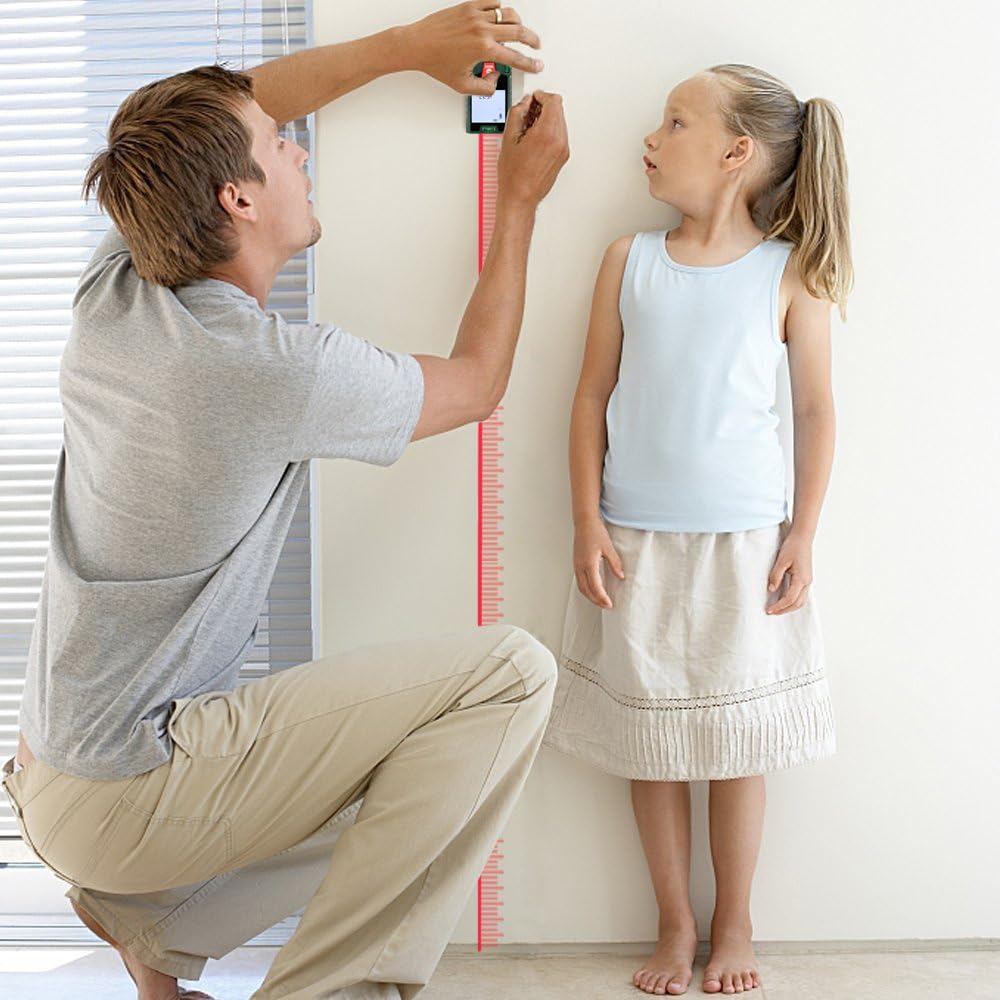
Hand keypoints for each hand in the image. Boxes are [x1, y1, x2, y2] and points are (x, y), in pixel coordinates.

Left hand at [402, 2, 542, 94]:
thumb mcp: (462, 85)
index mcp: (483, 50)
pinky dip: (500, 9)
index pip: (515, 58)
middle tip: (535, 45)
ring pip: (509, 14)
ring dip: (519, 22)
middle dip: (532, 40)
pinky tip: (500, 17)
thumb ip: (485, 88)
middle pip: (519, 31)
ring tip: (520, 29)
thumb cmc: (436, 62)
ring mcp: (476, 15)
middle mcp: (482, 30)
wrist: (418, 45)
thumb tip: (496, 78)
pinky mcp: (469, 5)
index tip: (536, 65)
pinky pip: (493, 2)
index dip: (529, 64)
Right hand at [497, 90, 568, 208]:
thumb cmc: (514, 175)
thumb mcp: (509, 138)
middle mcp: (559, 141)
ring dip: (547, 119)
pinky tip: (535, 138)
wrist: (521, 196)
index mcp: (547, 134)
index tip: (533, 99)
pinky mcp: (563, 156)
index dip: (541, 96)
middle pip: (558, 110)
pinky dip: (550, 130)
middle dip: (544, 107)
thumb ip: (517, 114)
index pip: (553, 101)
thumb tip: (524, 103)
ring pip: (560, 121)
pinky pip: (560, 134)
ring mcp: (563, 149)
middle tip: (529, 112)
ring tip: (530, 128)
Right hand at [574, 519, 625, 608]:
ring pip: (581, 587)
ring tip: (600, 601)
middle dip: (596, 600)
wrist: (584, 523)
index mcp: (589, 564)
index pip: (595, 587)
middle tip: (606, 606)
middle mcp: (580, 567)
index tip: (610, 604)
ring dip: (590, 596)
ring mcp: (576, 565)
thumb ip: (615, 564)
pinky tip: (593, 589)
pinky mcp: (576, 563)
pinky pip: (579, 581)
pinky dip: (586, 589)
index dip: (602, 597)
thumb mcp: (609, 548)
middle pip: (586, 590)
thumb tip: (621, 577)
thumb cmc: (596, 533)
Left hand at [765, 530, 812, 613]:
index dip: (779, 606)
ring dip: (789, 607)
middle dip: (784, 610)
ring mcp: (808, 581)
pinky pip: (801, 595)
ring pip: (801, 601)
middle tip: (771, 612)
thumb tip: (771, 590)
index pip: (790, 599)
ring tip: (776, 609)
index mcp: (801, 579)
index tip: (769, 610)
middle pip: (797, 604)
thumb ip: (776, 576)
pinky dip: (793, 601)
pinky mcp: (806, 579)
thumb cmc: (792, 547)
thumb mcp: (781, 561)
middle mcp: (807, 582)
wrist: (802, 538)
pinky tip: (784, 600)